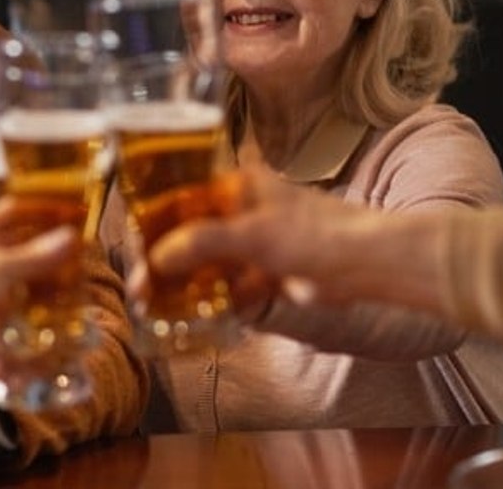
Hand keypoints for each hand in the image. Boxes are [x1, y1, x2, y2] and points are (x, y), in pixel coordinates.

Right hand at [149, 168, 383, 306]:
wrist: (369, 263)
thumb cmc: (316, 233)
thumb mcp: (253, 233)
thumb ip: (202, 242)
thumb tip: (157, 259)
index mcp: (237, 185)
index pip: (181, 199)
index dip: (154, 225)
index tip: (133, 252)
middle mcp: (243, 210)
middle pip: (192, 234)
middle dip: (166, 261)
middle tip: (142, 289)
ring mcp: (257, 242)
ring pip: (211, 263)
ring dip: (188, 284)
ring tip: (158, 308)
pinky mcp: (271, 272)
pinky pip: (233, 286)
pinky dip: (216, 300)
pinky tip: (194, 318)